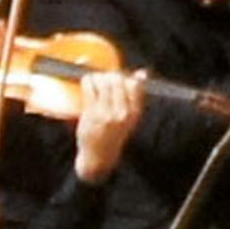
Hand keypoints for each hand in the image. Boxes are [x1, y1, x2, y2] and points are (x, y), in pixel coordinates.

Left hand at [70, 67, 143, 184]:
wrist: (99, 155)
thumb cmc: (114, 133)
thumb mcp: (131, 117)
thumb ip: (136, 96)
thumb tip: (142, 72)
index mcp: (135, 112)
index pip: (135, 85)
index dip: (126, 76)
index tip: (119, 77)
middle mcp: (123, 112)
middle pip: (118, 81)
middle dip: (110, 75)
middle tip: (104, 77)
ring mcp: (107, 113)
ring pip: (103, 83)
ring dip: (98, 76)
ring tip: (94, 79)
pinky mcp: (91, 114)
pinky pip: (90, 89)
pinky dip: (88, 81)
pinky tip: (87, 81)